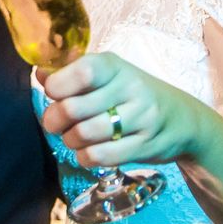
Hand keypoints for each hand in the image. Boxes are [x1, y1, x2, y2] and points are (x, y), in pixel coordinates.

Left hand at [41, 52, 209, 167]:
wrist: (182, 119)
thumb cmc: (133, 94)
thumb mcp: (108, 75)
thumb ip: (73, 73)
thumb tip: (40, 73)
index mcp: (115, 66)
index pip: (83, 71)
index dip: (58, 84)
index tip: (52, 92)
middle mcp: (131, 88)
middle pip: (76, 107)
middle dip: (55, 119)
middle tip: (54, 123)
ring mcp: (141, 118)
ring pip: (85, 134)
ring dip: (70, 140)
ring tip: (73, 137)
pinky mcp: (145, 146)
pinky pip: (101, 156)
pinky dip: (85, 157)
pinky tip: (87, 152)